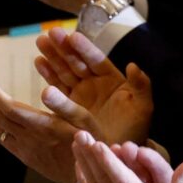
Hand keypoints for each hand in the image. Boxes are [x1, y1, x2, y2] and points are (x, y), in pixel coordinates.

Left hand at [0, 77, 98, 182]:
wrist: (89, 179)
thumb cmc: (91, 145)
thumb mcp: (86, 121)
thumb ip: (65, 105)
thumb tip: (45, 90)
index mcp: (45, 127)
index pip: (11, 110)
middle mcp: (32, 139)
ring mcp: (26, 150)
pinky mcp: (27, 158)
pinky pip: (5, 141)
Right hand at [35, 28, 151, 144]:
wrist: (119, 150)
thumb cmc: (135, 129)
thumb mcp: (143, 107)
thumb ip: (141, 86)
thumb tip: (133, 66)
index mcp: (112, 79)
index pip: (97, 60)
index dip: (85, 49)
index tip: (73, 36)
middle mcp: (94, 82)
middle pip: (76, 61)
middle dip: (64, 47)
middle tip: (51, 32)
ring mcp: (80, 93)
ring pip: (64, 70)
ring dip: (52, 56)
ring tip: (41, 41)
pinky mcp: (68, 105)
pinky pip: (57, 87)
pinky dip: (48, 75)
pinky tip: (39, 62)